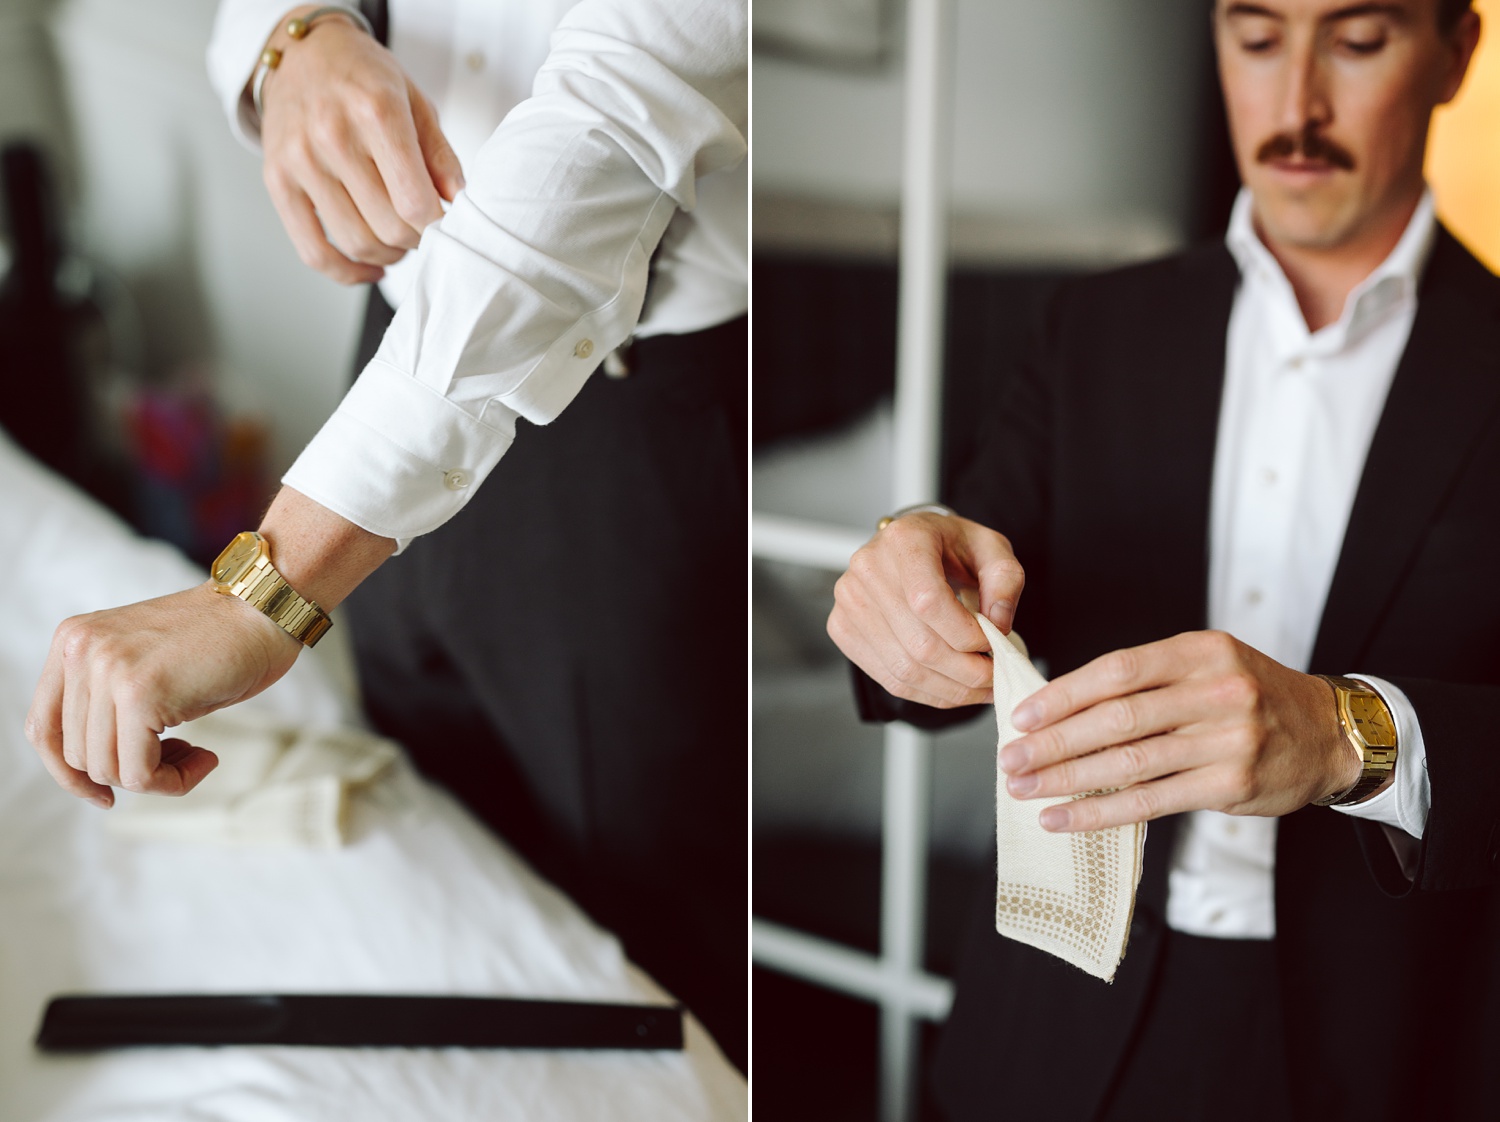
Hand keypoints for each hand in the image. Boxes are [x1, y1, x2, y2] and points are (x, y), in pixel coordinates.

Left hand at [24, 585, 301, 805]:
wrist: (266, 609)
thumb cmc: (221, 641)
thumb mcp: (144, 663)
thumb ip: (107, 698)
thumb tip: (98, 773)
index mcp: (73, 641)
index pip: (42, 729)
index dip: (69, 773)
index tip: (104, 794)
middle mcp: (80, 650)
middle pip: (78, 755)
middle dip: (128, 771)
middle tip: (181, 754)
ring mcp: (107, 669)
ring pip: (106, 769)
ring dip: (157, 777)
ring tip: (196, 754)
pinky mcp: (140, 693)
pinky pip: (140, 772)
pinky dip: (175, 781)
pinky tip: (206, 757)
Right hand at [258, 6, 464, 283]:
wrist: (302, 53)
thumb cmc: (364, 77)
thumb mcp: (414, 100)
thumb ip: (440, 154)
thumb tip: (460, 202)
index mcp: (375, 111)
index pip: (416, 201)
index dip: (439, 224)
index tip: (445, 221)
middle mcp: (332, 136)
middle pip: (389, 228)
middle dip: (416, 240)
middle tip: (424, 229)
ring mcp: (300, 161)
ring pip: (356, 243)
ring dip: (389, 257)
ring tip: (400, 241)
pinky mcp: (277, 181)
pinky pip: (312, 250)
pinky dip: (347, 272)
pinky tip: (371, 268)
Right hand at [827, 511, 1026, 707]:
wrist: (910, 545)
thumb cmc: (949, 546)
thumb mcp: (992, 548)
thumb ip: (1005, 581)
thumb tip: (998, 625)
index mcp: (904, 540)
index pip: (928, 601)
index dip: (965, 634)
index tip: (992, 643)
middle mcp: (868, 568)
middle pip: (919, 644)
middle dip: (966, 672)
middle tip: (995, 676)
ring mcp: (849, 601)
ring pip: (904, 669)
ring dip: (950, 689)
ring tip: (979, 687)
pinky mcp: (843, 628)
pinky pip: (888, 677)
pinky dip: (927, 693)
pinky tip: (951, 687)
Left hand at [998, 630, 1360, 831]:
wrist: (1330, 733)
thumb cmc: (1250, 696)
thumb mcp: (1206, 665)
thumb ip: (1145, 681)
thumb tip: (1061, 706)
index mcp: (1199, 652)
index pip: (1117, 670)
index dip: (1064, 694)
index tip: (1022, 715)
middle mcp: (1215, 691)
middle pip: (1116, 719)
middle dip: (1054, 742)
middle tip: (1011, 758)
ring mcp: (1226, 740)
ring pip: (1128, 763)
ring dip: (1067, 779)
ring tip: (1026, 789)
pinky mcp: (1230, 785)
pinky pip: (1151, 801)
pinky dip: (1100, 812)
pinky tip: (1064, 818)